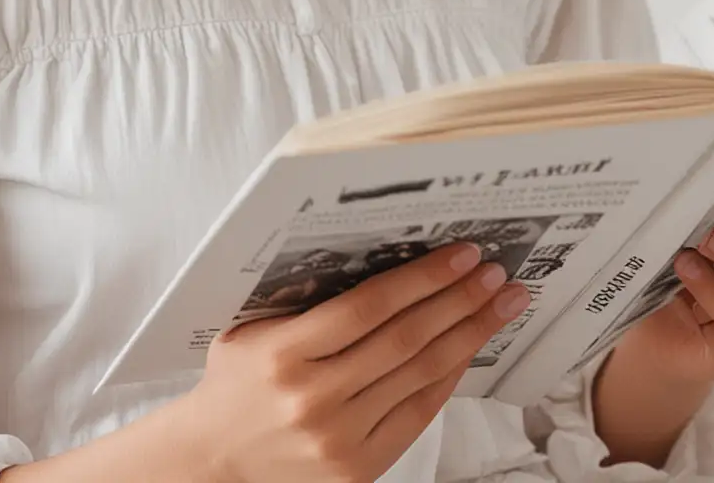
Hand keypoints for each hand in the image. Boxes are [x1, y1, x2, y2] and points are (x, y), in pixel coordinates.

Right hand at [181, 239, 530, 482]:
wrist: (213, 462)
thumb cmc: (235, 384)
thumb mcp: (252, 329)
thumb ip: (306, 299)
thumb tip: (381, 252)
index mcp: (284, 354)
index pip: (368, 305)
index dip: (422, 277)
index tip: (462, 253)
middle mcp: (314, 398)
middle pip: (405, 339)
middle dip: (460, 299)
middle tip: (496, 272)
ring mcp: (339, 439)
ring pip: (419, 375)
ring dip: (468, 334)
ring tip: (500, 305)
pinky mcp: (357, 470)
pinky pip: (417, 414)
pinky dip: (448, 377)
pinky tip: (468, 348)